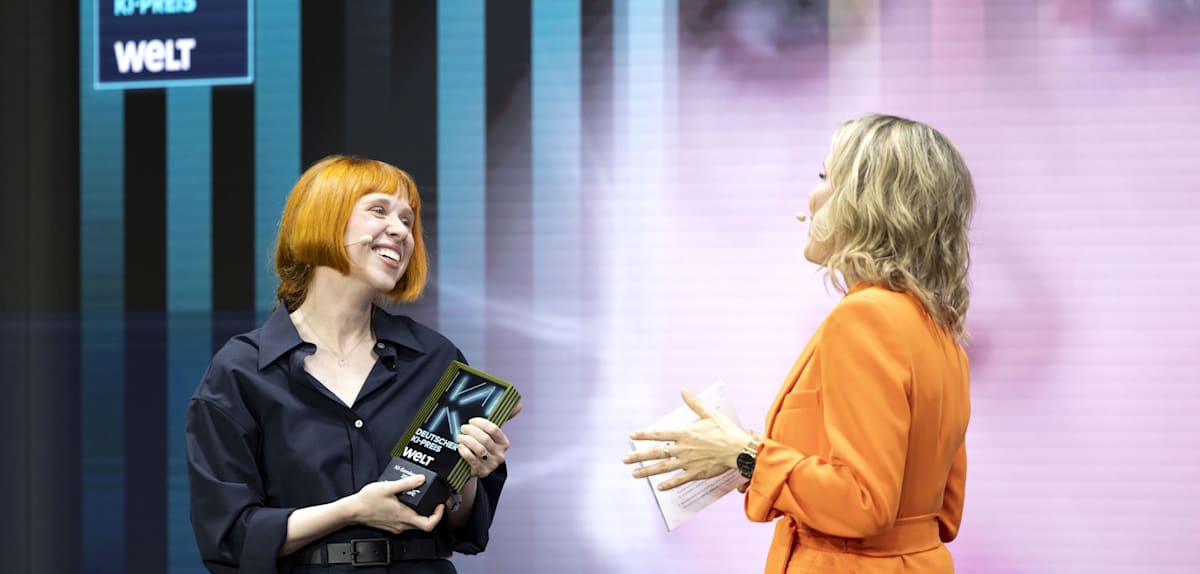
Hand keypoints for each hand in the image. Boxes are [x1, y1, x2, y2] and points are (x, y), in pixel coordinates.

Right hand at [350, 475, 443, 533]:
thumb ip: (406, 483)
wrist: (352, 511)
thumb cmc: (367, 501)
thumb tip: (421, 479)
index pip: (428, 524)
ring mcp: (396, 526)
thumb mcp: (388, 487)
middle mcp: (401, 524)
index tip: (440, 506)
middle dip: (432, 514)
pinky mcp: (391, 526)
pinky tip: (406, 503)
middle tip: (434, 502)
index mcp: (404, 516)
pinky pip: (406, 523)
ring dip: (421, 514)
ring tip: (422, 500)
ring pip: (415, 524)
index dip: (438, 516)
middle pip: (424, 524)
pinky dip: (411, 514)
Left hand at [456, 402, 519, 477]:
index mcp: (504, 443)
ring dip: (467, 441)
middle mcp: (500, 455)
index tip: (472, 421)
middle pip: (485, 439)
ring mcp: (491, 465)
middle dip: (472, 431)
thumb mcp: (492, 434)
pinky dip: (465, 451)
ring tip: (460, 437)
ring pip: (479, 449)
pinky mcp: (481, 472)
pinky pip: (472, 459)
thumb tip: (519, 405)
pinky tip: (461, 447)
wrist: (475, 467)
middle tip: (463, 428)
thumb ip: (504, 418)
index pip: (494, 430)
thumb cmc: (483, 446)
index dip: (481, 423)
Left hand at [623, 387, 752, 490]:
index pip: (659, 434)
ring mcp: (688, 462)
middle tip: (625, 459)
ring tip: (634, 474)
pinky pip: (679, 480)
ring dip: (648, 472)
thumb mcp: (710, 414)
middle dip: (638, 457)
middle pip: (656, 453)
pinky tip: (659, 488)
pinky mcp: (696, 473)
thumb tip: (683, 389)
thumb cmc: (726, 431)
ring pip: (663, 468)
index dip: (644, 434)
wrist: (739, 450)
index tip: (632, 435)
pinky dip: (668, 484)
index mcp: (685, 434)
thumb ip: (694, 403)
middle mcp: (683, 449)